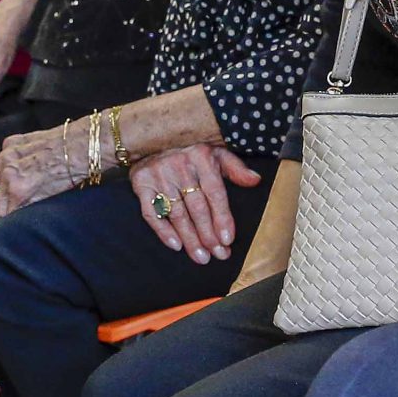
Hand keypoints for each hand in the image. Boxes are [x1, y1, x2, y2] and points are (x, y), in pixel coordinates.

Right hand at [0, 122, 85, 214]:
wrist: (81, 145)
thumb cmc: (70, 174)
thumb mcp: (48, 198)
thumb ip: (27, 205)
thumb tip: (16, 211)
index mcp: (17, 188)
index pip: (1, 210)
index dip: (12, 213)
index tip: (20, 212)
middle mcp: (8, 170)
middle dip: (8, 199)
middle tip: (24, 198)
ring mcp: (7, 153)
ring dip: (7, 181)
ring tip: (28, 180)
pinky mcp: (10, 142)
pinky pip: (2, 160)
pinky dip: (11, 164)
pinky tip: (27, 164)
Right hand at [132, 144, 259, 263]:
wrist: (150, 140)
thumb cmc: (190, 152)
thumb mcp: (216, 153)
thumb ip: (235, 168)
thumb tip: (256, 180)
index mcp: (201, 158)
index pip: (215, 194)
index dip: (222, 218)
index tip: (228, 239)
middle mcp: (180, 166)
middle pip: (197, 207)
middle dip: (208, 234)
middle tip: (218, 254)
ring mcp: (159, 175)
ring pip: (177, 213)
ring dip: (190, 238)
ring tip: (201, 256)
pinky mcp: (141, 184)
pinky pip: (151, 212)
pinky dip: (163, 230)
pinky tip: (176, 245)